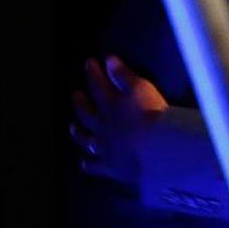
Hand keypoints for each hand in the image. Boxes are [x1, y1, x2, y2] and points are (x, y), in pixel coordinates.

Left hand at [70, 56, 167, 182]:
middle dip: (81, 103)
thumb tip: (108, 60)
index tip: (89, 63)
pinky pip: (96, 166)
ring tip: (72, 128)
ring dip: (79, 133)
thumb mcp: (141, 88)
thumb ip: (124, 75)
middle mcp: (103, 125)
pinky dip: (89, 165)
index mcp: (111, 104)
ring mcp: (105, 147)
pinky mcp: (111, 167)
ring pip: (86, 139)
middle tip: (75, 96)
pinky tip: (85, 164)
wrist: (156, 149)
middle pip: (87, 113)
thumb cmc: (152, 114)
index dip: (94, 73)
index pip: (99, 85)